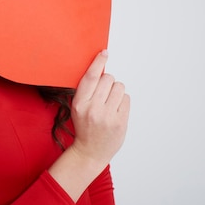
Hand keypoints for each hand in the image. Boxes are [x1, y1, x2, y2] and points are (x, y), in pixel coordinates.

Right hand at [68, 50, 129, 168]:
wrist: (90, 152)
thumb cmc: (84, 127)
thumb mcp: (78, 108)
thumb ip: (87, 91)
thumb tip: (101, 69)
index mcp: (80, 103)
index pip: (90, 77)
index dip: (98, 62)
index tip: (104, 53)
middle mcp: (93, 109)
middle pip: (108, 79)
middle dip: (108, 82)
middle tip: (104, 94)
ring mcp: (107, 116)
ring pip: (119, 87)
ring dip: (116, 91)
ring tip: (110, 102)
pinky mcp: (120, 122)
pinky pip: (126, 98)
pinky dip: (122, 101)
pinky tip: (115, 110)